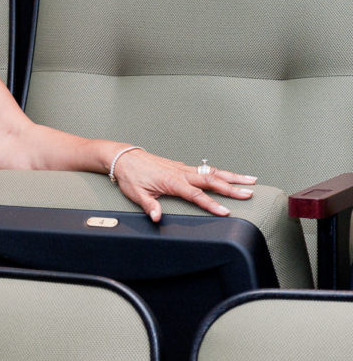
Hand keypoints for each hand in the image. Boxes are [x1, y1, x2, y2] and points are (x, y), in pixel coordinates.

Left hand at [113, 149, 257, 221]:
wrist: (124, 157)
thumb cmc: (130, 175)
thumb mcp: (136, 194)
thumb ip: (149, 206)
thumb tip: (157, 218)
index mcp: (172, 182)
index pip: (196, 195)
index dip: (211, 204)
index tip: (226, 211)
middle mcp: (181, 173)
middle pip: (211, 180)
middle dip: (231, 188)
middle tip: (249, 193)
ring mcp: (183, 168)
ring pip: (212, 172)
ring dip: (232, 176)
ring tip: (251, 180)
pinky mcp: (182, 167)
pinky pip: (205, 170)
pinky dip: (221, 173)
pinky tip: (231, 176)